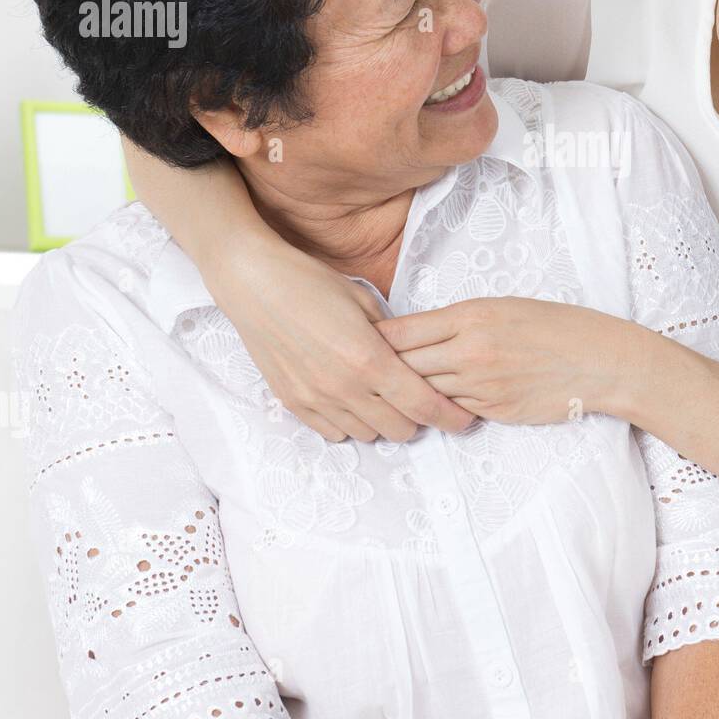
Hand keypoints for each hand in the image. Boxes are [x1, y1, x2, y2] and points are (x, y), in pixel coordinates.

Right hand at [207, 233, 476, 441]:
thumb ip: (395, 338)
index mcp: (369, 359)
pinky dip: (350, 422)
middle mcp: (344, 387)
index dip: (449, 417)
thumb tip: (417, 360)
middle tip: (419, 398)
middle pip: (399, 429)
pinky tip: (351, 397)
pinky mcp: (294, 402)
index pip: (422, 405)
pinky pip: (334, 432)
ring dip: (382, 420)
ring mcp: (316, 399)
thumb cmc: (312, 283)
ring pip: (367, 434)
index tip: (464, 419)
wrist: (254, 284)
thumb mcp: (366, 302)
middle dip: (416, 417)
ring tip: (381, 394)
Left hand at [375, 297, 639, 425]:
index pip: (400, 331)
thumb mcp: (505, 308)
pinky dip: (438, 408)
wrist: (600, 360)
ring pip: (421, 392)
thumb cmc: (557, 327)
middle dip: (380, 371)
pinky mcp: (491, 410)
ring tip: (385, 396)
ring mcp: (479, 383)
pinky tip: (430, 407)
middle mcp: (469, 349)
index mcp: (470, 314)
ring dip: (405, 395)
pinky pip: (451, 410)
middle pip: (401, 364)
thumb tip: (421, 335)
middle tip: (359, 376)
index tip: (358, 343)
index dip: (374, 340)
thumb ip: (461, 321)